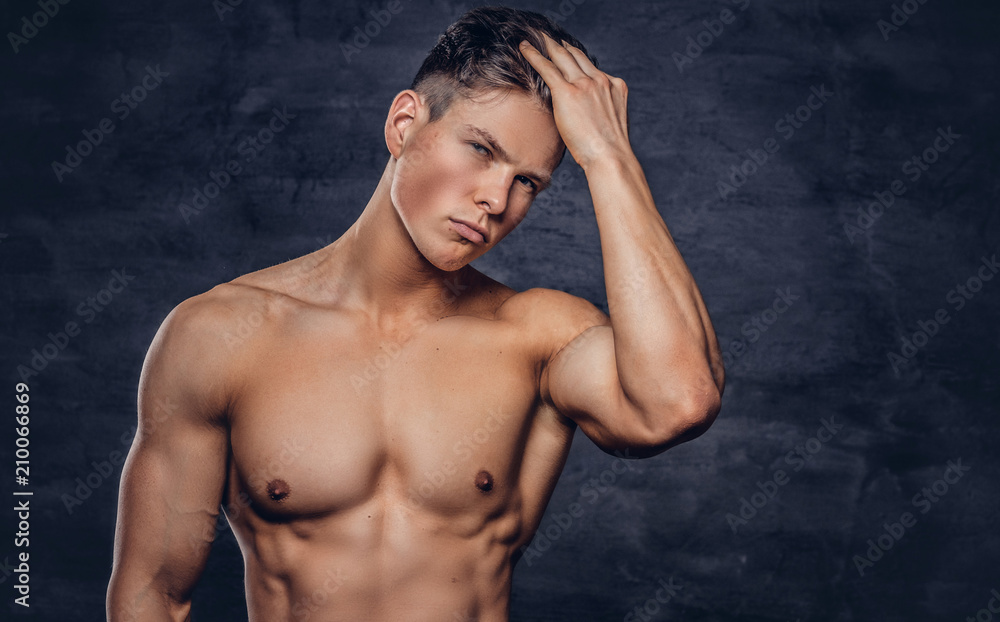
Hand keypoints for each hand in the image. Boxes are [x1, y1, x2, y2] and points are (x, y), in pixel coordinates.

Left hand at [519, 33, 631, 171]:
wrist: (610, 156)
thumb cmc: (609, 151)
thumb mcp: (612, 124)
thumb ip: (601, 112)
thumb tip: (587, 119)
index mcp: (615, 86)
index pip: (592, 68)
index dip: (578, 58)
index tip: (569, 52)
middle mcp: (601, 80)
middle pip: (577, 56)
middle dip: (562, 46)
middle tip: (550, 39)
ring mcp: (585, 84)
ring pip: (562, 57)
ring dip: (547, 45)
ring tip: (536, 38)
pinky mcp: (568, 92)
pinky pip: (547, 68)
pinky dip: (534, 55)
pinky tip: (524, 47)